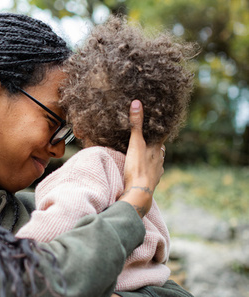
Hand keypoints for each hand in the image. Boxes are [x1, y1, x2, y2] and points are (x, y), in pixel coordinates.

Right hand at [120, 100, 164, 216]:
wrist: (139, 192)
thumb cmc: (138, 167)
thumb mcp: (135, 143)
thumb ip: (136, 124)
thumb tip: (137, 103)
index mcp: (157, 149)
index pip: (161, 136)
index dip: (160, 129)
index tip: (161, 123)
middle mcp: (160, 160)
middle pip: (160, 149)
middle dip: (155, 145)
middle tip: (149, 140)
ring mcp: (157, 172)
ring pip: (157, 162)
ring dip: (153, 158)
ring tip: (146, 155)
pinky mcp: (152, 183)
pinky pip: (153, 174)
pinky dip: (149, 171)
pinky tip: (145, 172)